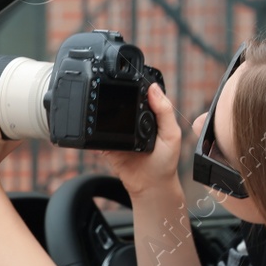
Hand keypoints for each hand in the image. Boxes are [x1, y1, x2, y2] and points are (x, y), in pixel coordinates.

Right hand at [102, 83, 182, 197]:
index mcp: (149, 115)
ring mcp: (118, 133)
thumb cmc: (165, 162)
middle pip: (120, 103)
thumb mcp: (171, 134)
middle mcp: (132, 121)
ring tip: (101, 107)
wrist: (151, 186)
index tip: (130, 78)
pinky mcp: (107, 145)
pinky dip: (93, 132)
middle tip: (111, 92)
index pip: (140, 95)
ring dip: (101, 113)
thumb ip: (164, 112)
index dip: (136, 85)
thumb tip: (154, 88)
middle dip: (114, 97)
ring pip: (105, 117)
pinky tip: (94, 128)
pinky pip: (97, 136)